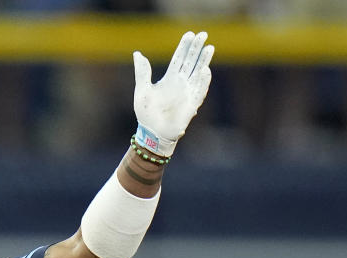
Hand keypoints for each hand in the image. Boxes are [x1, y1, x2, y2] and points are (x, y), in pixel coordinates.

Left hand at [132, 31, 213, 156]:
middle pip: (191, 62)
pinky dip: (203, 80)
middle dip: (197, 48)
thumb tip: (138, 54)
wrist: (153, 133)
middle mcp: (180, 83)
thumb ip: (142, 73)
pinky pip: (200, 90)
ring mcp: (187, 92)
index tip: (189, 34)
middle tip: (203, 34)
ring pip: (198, 73)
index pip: (179, 58)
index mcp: (169, 79)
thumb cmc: (146, 114)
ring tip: (209, 47)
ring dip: (204, 61)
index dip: (184, 46)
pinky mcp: (192, 103)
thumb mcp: (142, 91)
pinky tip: (204, 69)